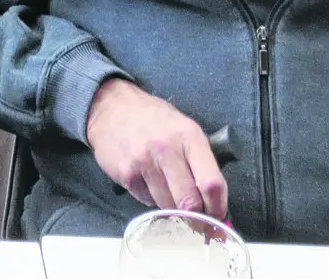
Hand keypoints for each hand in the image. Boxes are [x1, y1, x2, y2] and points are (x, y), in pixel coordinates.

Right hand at [86, 78, 228, 218]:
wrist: (111, 107)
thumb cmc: (153, 120)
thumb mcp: (184, 128)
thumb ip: (201, 161)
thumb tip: (214, 200)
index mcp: (189, 136)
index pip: (211, 183)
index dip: (217, 207)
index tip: (217, 216)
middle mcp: (167, 148)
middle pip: (190, 202)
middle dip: (196, 217)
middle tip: (197, 221)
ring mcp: (143, 162)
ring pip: (168, 206)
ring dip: (172, 208)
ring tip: (169, 192)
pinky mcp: (125, 173)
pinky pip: (146, 201)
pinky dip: (151, 199)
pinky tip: (148, 182)